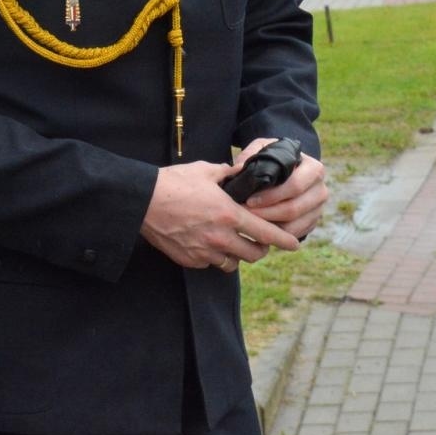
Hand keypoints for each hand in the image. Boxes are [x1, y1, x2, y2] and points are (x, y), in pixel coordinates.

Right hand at [141, 159, 299, 271]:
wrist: (141, 201)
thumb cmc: (172, 183)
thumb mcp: (204, 171)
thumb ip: (227, 173)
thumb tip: (240, 170)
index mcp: (229, 215)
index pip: (267, 233)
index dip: (284, 240)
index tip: (294, 244)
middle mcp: (220, 237)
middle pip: (254, 254)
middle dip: (260, 249)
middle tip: (259, 242)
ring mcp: (204, 251)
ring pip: (233, 264)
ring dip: (237, 256)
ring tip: (233, 245)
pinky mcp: (189, 259)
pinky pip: (210, 264)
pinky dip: (214, 257)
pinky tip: (208, 245)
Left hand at [228, 137, 328, 239]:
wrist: (288, 169)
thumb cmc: (273, 158)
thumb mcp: (263, 148)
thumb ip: (251, 154)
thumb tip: (238, 168)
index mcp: (313, 169)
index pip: (295, 186)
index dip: (271, 196)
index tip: (249, 200)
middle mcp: (320, 189)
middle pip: (295, 208)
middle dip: (267, 214)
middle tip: (245, 215)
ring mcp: (318, 208)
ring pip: (295, 224)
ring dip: (270, 227)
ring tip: (249, 224)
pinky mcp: (313, 221)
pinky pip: (296, 233)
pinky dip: (277, 234)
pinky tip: (259, 230)